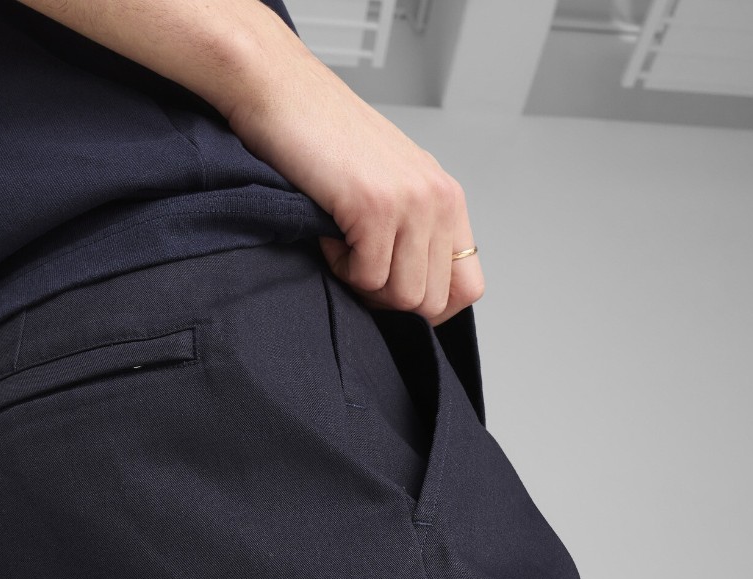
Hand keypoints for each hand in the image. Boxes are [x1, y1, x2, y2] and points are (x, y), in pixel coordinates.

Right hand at [222, 48, 483, 326]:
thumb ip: (413, 232)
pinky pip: (366, 277)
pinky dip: (338, 265)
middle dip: (387, 300)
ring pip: (401, 296)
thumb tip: (408, 296)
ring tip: (342, 241)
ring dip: (361, 282)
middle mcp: (438, 200)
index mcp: (447, 198)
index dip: (431, 309)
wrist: (284, 95)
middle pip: (431, 302)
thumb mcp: (390, 186)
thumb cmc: (326, 142)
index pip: (468, 287)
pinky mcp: (375, 207)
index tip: (392, 295)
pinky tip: (329, 230)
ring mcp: (410, 203)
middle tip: (356, 264)